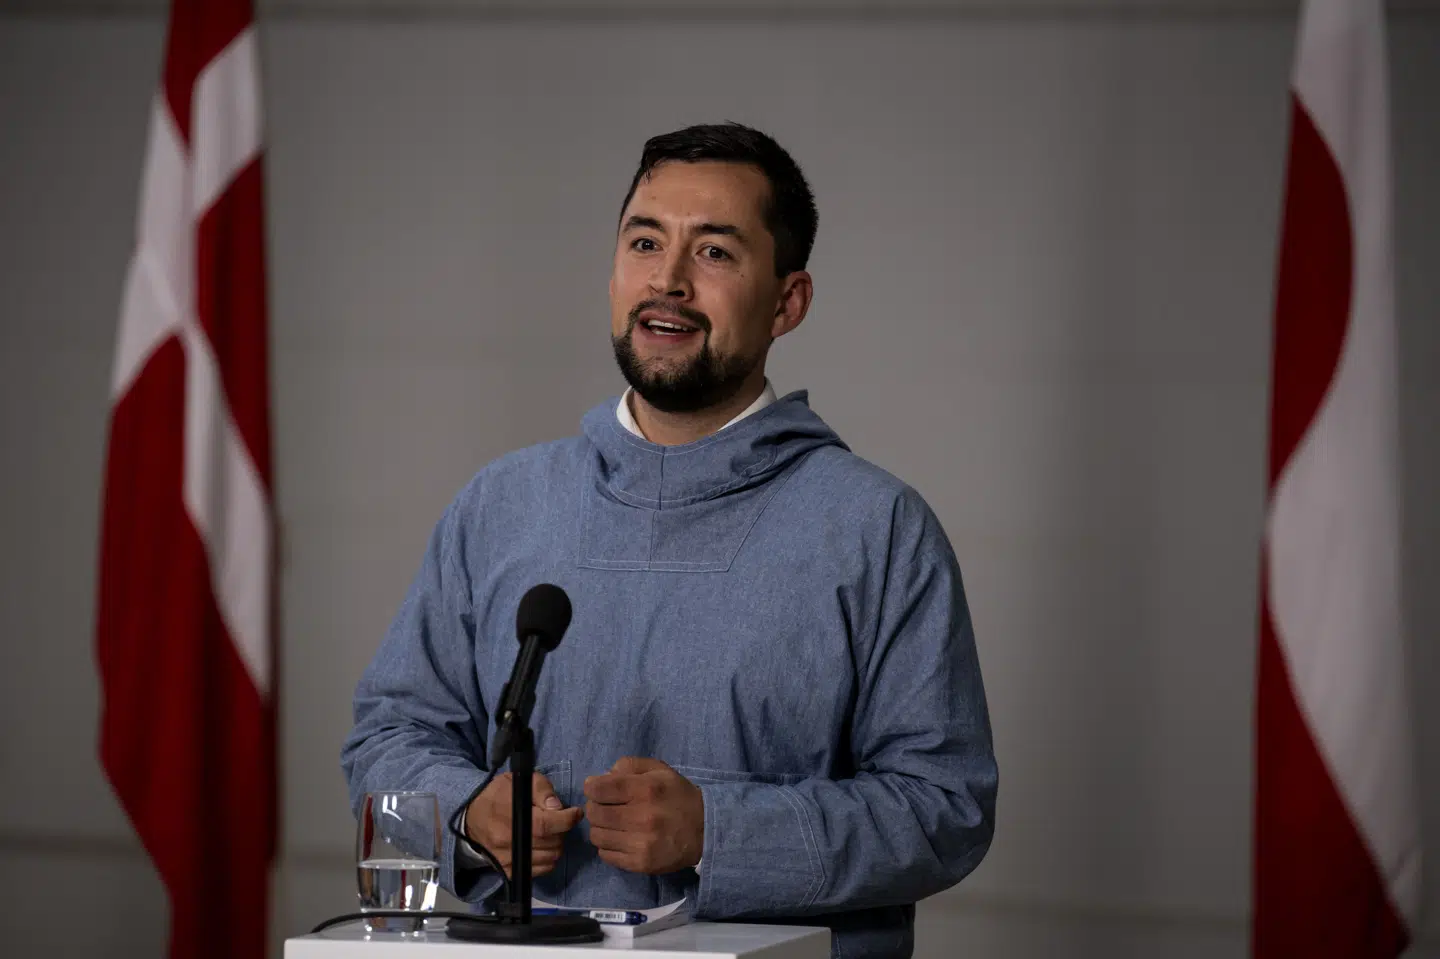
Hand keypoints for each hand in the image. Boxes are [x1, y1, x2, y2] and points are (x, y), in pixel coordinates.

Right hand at [465, 772, 582, 877]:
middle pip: (552, 843)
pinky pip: (542, 869)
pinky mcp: (509, 871)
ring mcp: (509, 860)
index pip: (546, 824)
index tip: (575, 812)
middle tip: (559, 820)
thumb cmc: (498, 795)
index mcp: (510, 816)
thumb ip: (541, 790)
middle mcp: (508, 842)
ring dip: (557, 844)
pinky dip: (549, 858)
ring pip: (551, 858)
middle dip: (562, 830)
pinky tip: (543, 845)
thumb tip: (557, 807)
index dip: (567, 819)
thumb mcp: (519, 782)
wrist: (471, 817)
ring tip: (550, 832)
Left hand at [583, 757, 703, 873]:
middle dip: (594, 807)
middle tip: (605, 807)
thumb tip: (602, 777)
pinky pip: (606, 855)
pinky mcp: (641, 864)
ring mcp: (641, 844)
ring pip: (597, 836)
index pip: (599, 789)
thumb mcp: (659, 770)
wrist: (705, 830)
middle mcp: (642, 817)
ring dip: (600, 828)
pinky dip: (608, 846)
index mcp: (646, 789)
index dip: (591, 787)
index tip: (596, 788)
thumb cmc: (678, 795)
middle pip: (594, 813)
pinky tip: (621, 839)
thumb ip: (629, 766)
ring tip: (613, 824)